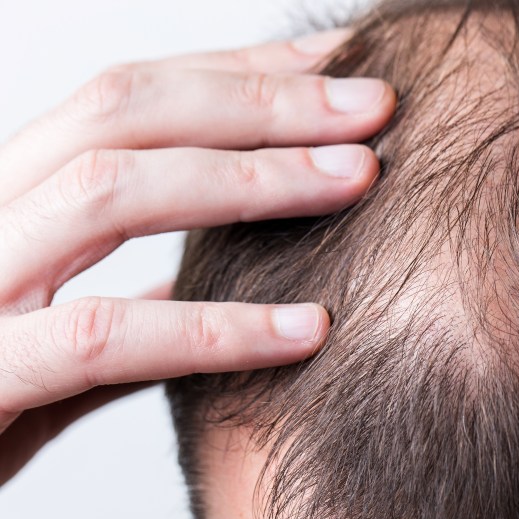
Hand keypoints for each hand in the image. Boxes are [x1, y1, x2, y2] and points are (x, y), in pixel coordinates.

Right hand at [0, 29, 395, 484]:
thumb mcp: (59, 342)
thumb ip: (129, 306)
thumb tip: (215, 281)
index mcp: (12, 200)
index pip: (130, 100)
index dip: (241, 74)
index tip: (341, 69)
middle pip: (124, 111)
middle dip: (261, 102)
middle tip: (376, 105)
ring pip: (110, 190)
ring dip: (252, 180)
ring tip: (359, 179)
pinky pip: (101, 337)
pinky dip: (215, 329)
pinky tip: (309, 329)